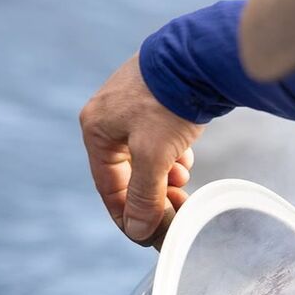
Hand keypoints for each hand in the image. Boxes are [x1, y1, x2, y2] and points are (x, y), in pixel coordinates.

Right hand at [80, 54, 204, 243]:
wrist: (198, 58)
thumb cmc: (168, 104)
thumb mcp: (153, 157)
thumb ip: (144, 196)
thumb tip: (137, 231)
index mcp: (96, 130)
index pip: (109, 188)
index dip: (129, 216)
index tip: (149, 236)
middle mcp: (108, 118)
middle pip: (129, 175)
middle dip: (153, 195)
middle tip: (176, 208)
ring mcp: (132, 108)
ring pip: (147, 159)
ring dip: (165, 176)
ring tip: (182, 177)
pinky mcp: (155, 103)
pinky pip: (160, 142)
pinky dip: (173, 155)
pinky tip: (186, 155)